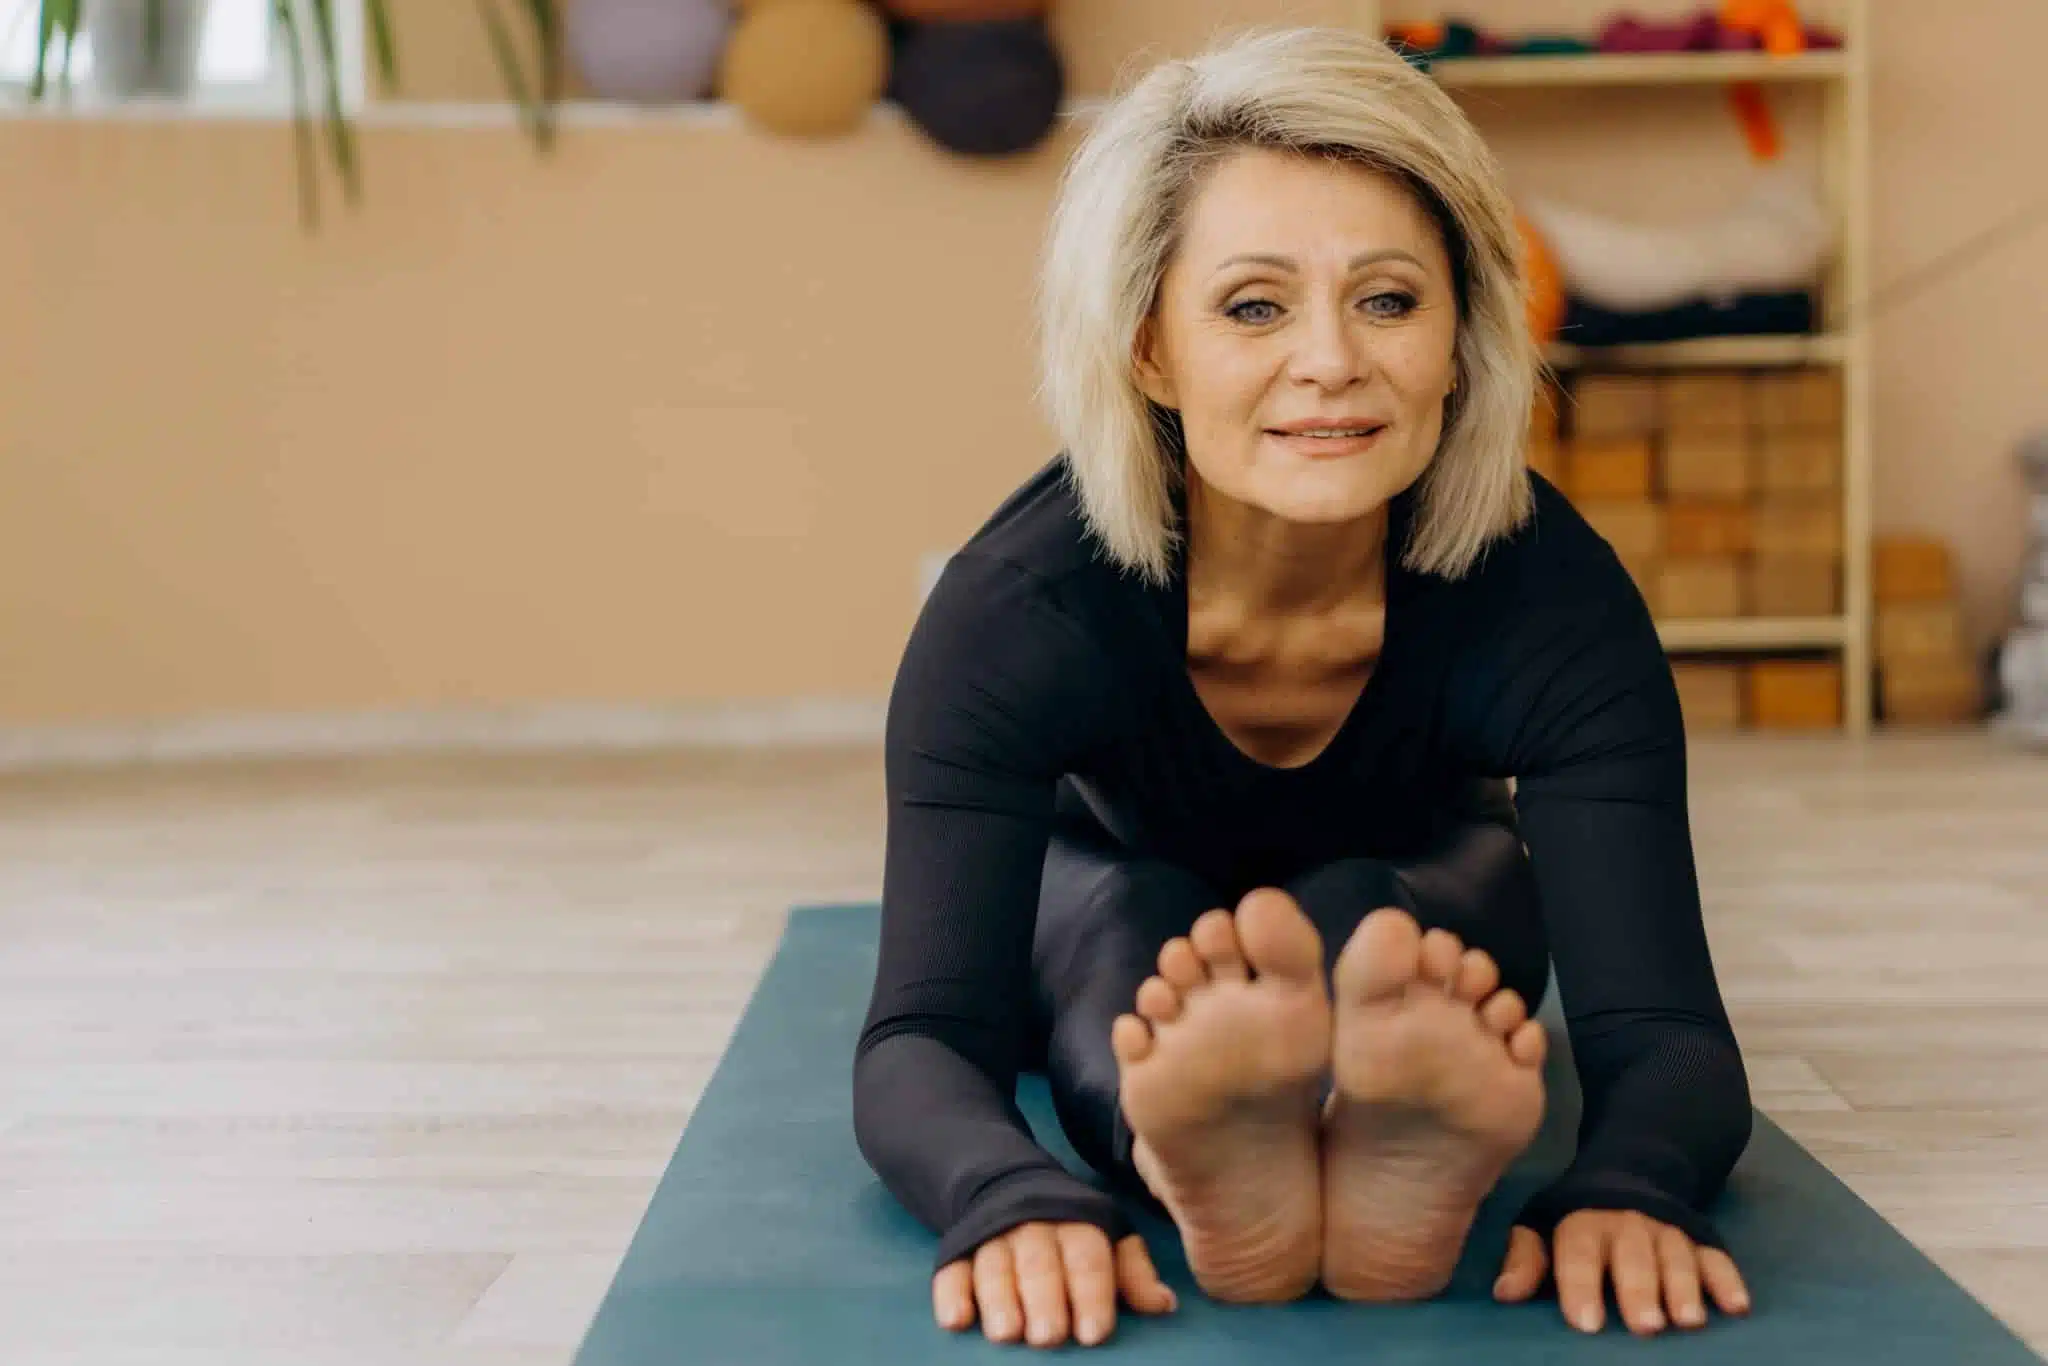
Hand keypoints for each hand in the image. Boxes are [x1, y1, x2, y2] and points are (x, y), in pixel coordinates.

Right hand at [933, 1222, 1176, 1347]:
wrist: (1007, 1183)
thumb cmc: (1070, 1231)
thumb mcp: (1109, 1239)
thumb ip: (1133, 1272)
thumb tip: (1163, 1305)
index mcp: (1075, 1222)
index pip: (1087, 1257)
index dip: (1092, 1294)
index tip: (1094, 1333)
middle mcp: (1032, 1226)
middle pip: (1039, 1264)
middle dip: (1045, 1300)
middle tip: (1049, 1337)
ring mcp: (991, 1235)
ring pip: (995, 1267)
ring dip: (999, 1301)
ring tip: (1007, 1334)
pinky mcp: (957, 1248)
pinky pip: (951, 1270)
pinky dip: (951, 1294)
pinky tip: (955, 1320)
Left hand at [1494, 1209, 1750, 1335]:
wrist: (1630, 1170)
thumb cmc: (1577, 1217)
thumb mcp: (1542, 1224)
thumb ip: (1526, 1257)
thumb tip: (1505, 1293)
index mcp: (1583, 1222)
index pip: (1579, 1253)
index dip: (1581, 1286)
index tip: (1586, 1323)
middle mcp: (1628, 1224)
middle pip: (1633, 1259)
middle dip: (1639, 1292)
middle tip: (1645, 1326)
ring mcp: (1668, 1230)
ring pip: (1677, 1258)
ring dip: (1684, 1289)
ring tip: (1688, 1321)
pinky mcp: (1701, 1237)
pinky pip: (1717, 1257)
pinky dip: (1727, 1280)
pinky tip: (1736, 1306)